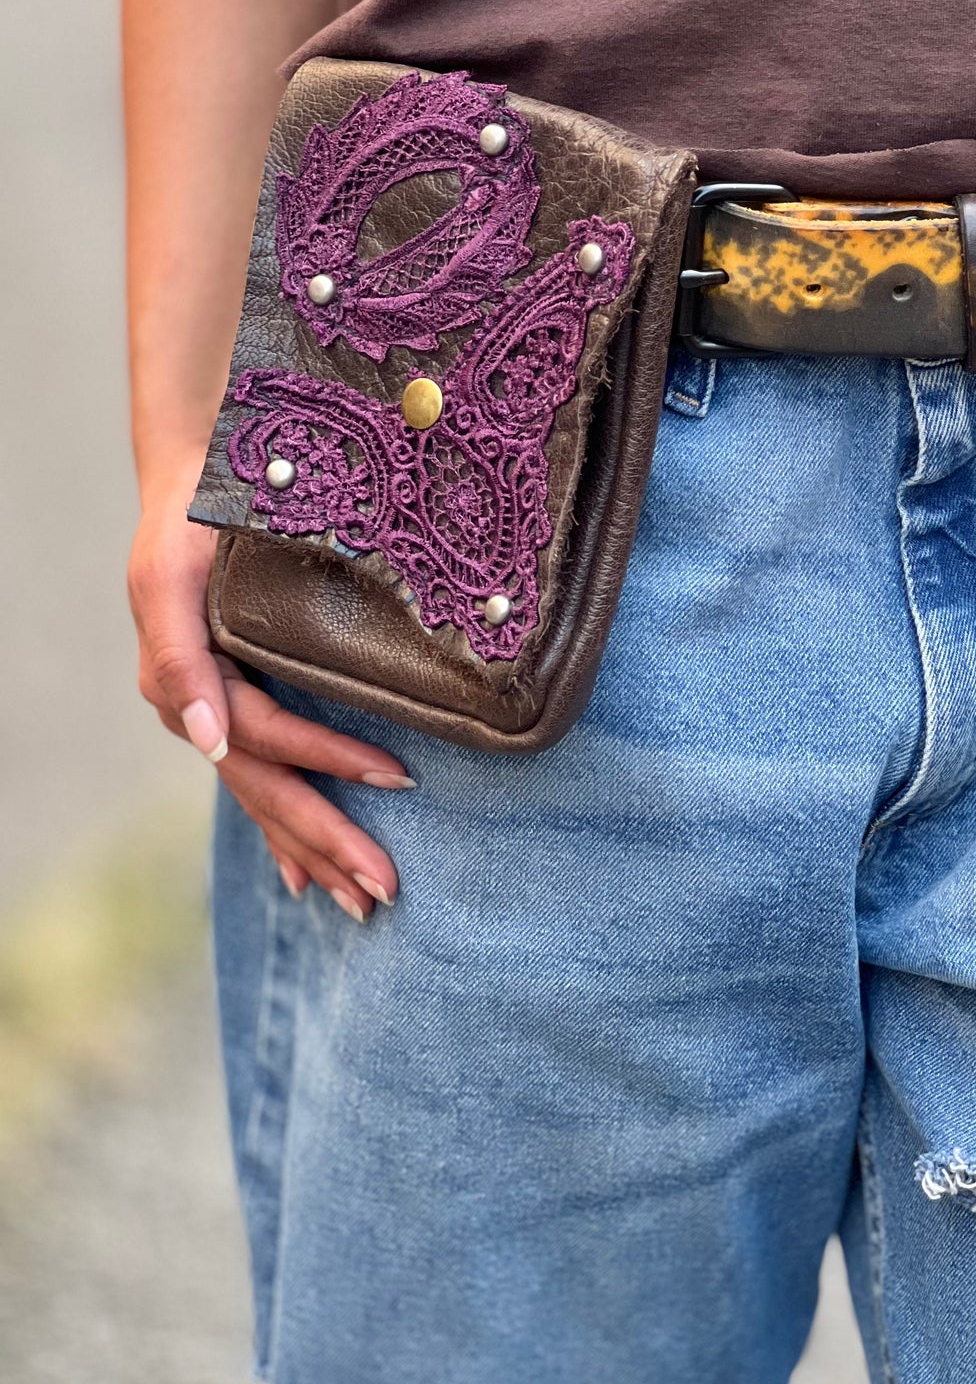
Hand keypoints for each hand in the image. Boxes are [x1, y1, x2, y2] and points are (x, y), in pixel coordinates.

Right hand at [128, 464, 410, 920]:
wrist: (190, 482)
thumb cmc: (187, 523)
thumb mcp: (169, 580)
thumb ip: (180, 660)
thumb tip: (208, 743)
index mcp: (188, 685)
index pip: (269, 737)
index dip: (329, 759)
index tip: (398, 777)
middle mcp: (200, 711)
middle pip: (269, 790)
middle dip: (327, 841)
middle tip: (382, 888)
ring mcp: (215, 717)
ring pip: (268, 798)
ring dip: (314, 851)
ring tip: (361, 901)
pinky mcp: (235, 709)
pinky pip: (261, 783)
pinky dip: (284, 831)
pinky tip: (305, 876)